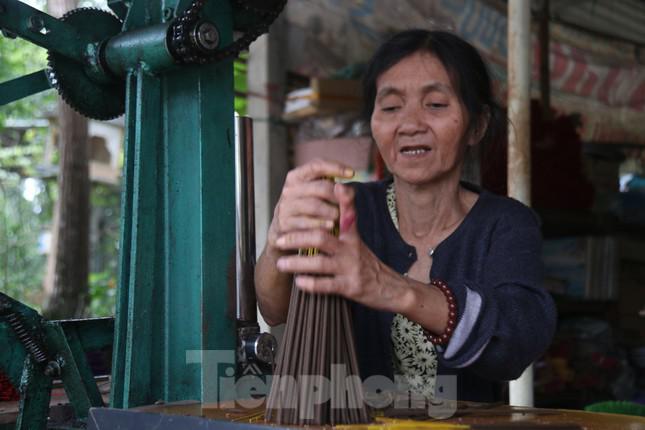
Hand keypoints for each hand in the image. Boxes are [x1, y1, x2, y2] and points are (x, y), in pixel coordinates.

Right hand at [266, 159, 353, 250]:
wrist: (288, 237)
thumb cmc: (309, 213)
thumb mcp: (320, 199)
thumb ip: (337, 192)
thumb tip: (349, 191)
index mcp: (296, 177)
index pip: (316, 165)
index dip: (335, 167)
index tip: (352, 173)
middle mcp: (289, 190)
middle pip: (320, 187)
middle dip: (337, 196)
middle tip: (347, 205)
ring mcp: (285, 207)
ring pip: (314, 205)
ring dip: (331, 212)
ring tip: (339, 217)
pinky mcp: (284, 224)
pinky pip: (306, 223)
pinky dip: (321, 224)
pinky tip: (330, 227)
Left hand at [275, 183, 401, 310]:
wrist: (392, 289)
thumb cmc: (369, 264)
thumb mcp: (359, 240)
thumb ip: (346, 221)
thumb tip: (336, 194)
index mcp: (352, 236)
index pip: (343, 214)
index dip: (335, 203)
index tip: (315, 194)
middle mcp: (351, 249)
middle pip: (321, 238)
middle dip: (297, 238)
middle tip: (279, 240)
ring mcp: (350, 269)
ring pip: (319, 263)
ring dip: (297, 263)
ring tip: (281, 264)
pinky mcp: (350, 287)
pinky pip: (326, 285)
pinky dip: (310, 284)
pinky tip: (298, 282)